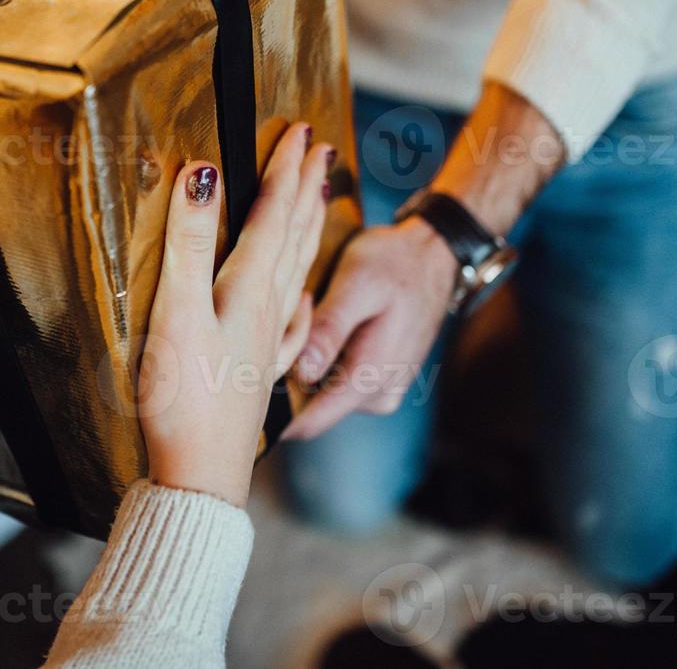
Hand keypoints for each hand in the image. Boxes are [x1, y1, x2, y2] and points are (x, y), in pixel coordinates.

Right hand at [138, 122, 333, 505]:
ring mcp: (266, 343)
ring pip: (297, 271)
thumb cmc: (185, 400)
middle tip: (320, 149)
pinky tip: (302, 296)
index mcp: (250, 290)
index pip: (275, 214)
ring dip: (307, 229)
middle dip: (306, 189)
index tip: (300, 130)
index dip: (285, 169)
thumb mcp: (178, 312)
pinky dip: (300, 296)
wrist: (199, 478)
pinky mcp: (256, 372)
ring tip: (318, 200)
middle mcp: (268, 311)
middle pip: (295, 236)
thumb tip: (203, 174)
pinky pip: (291, 320)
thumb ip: (190, 242)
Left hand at [279, 216, 455, 440]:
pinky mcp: (379, 381)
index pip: (310, 422)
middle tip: (273, 335)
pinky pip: (338, 382)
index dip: (272, 411)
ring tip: (299, 323)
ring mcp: (381, 391)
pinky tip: (319, 329)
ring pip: (322, 394)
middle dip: (286, 378)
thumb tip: (304, 374)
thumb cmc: (393, 262)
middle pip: (312, 407)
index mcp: (371, 377)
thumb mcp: (358, 284)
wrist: (434, 254)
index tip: (242, 390)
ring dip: (304, 367)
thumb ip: (331, 329)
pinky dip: (322, 360)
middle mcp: (378, 396)